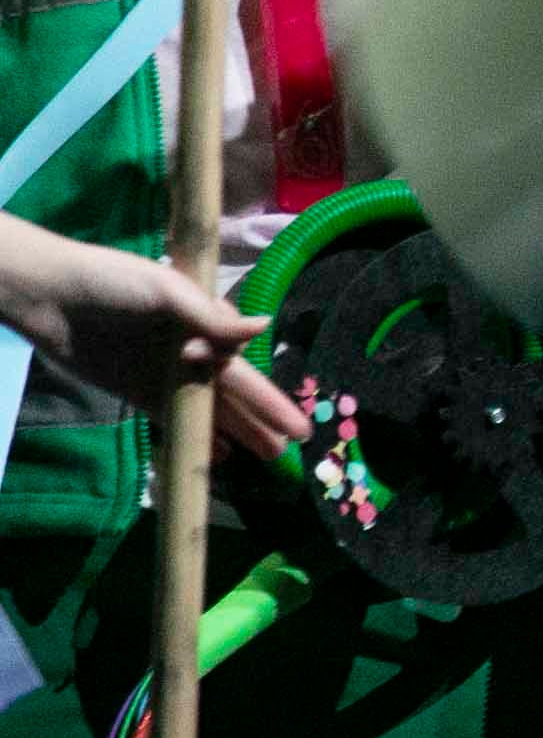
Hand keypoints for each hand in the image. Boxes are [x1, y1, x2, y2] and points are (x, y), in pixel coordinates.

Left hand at [0, 217, 308, 461]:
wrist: (52, 297)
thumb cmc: (115, 283)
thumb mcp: (169, 291)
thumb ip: (214, 318)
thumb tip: (266, 326)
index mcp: (204, 324)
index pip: (243, 363)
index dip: (268, 395)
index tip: (275, 413)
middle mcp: (191, 350)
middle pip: (235, 390)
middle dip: (264, 415)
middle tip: (294, 442)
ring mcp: (165, 374)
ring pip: (211, 408)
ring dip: (239, 429)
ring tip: (267, 454)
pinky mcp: (139, 393)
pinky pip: (175, 419)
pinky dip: (196, 436)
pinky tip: (219, 454)